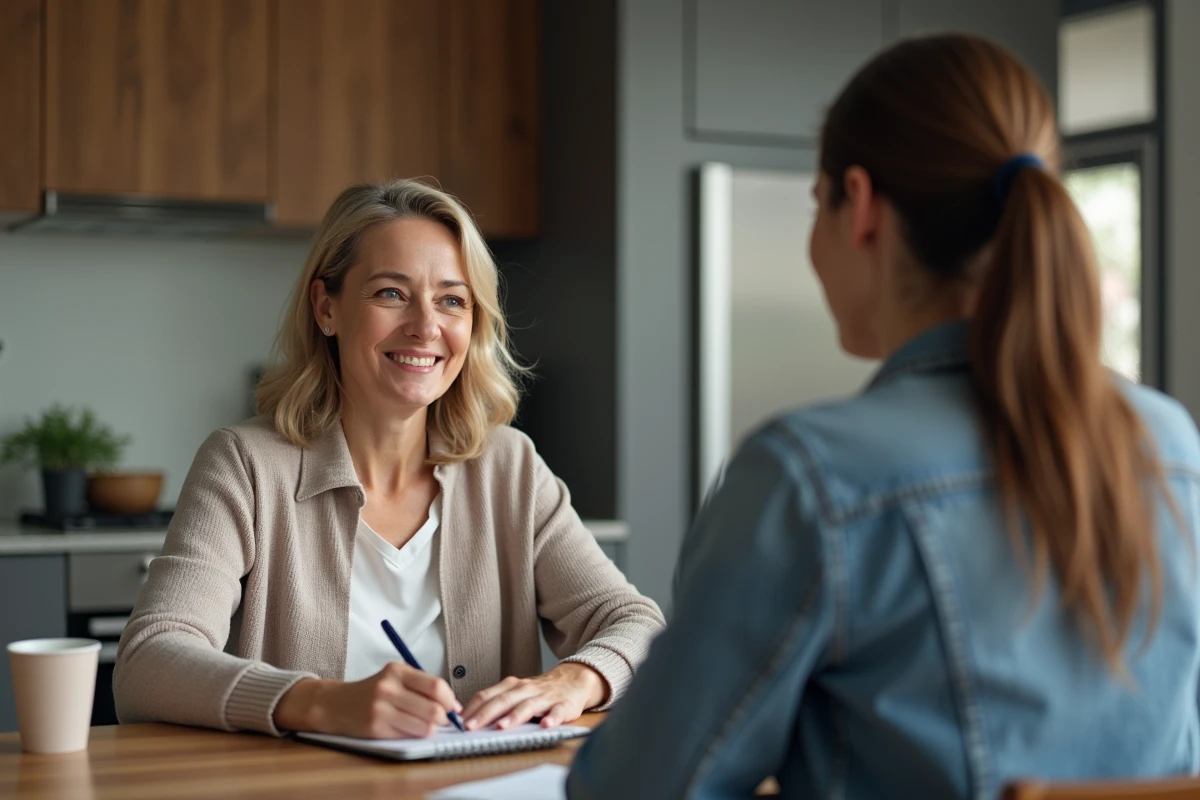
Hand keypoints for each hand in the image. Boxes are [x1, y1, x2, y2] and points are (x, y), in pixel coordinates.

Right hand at [273, 662, 461, 738]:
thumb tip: (454, 704)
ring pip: (424, 726)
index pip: (436, 686)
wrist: (335, 704)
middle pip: (433, 709)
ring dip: (431, 729)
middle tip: (443, 719)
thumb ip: (422, 686)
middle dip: (444, 718)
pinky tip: (410, 728)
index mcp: (397, 671)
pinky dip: (415, 734)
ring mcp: (381, 709)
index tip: (453, 707)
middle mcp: (388, 688)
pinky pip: (408, 735)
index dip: (450, 700)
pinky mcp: (375, 728)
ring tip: (426, 725)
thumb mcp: (395, 677)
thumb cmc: (372, 691)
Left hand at [461, 663, 606, 731]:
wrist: (573, 680)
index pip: (487, 695)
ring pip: (528, 706)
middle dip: (485, 714)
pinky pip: (558, 712)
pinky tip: (546, 725)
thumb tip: (467, 719)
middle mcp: (526, 689)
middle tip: (470, 727)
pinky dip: (552, 718)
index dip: (471, 708)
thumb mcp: (515, 692)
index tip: (457, 721)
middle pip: (503, 700)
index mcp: (511, 686)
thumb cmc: (539, 691)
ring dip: (514, 716)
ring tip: (502, 727)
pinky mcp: (564, 706)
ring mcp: (545, 697)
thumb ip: (495, 702)